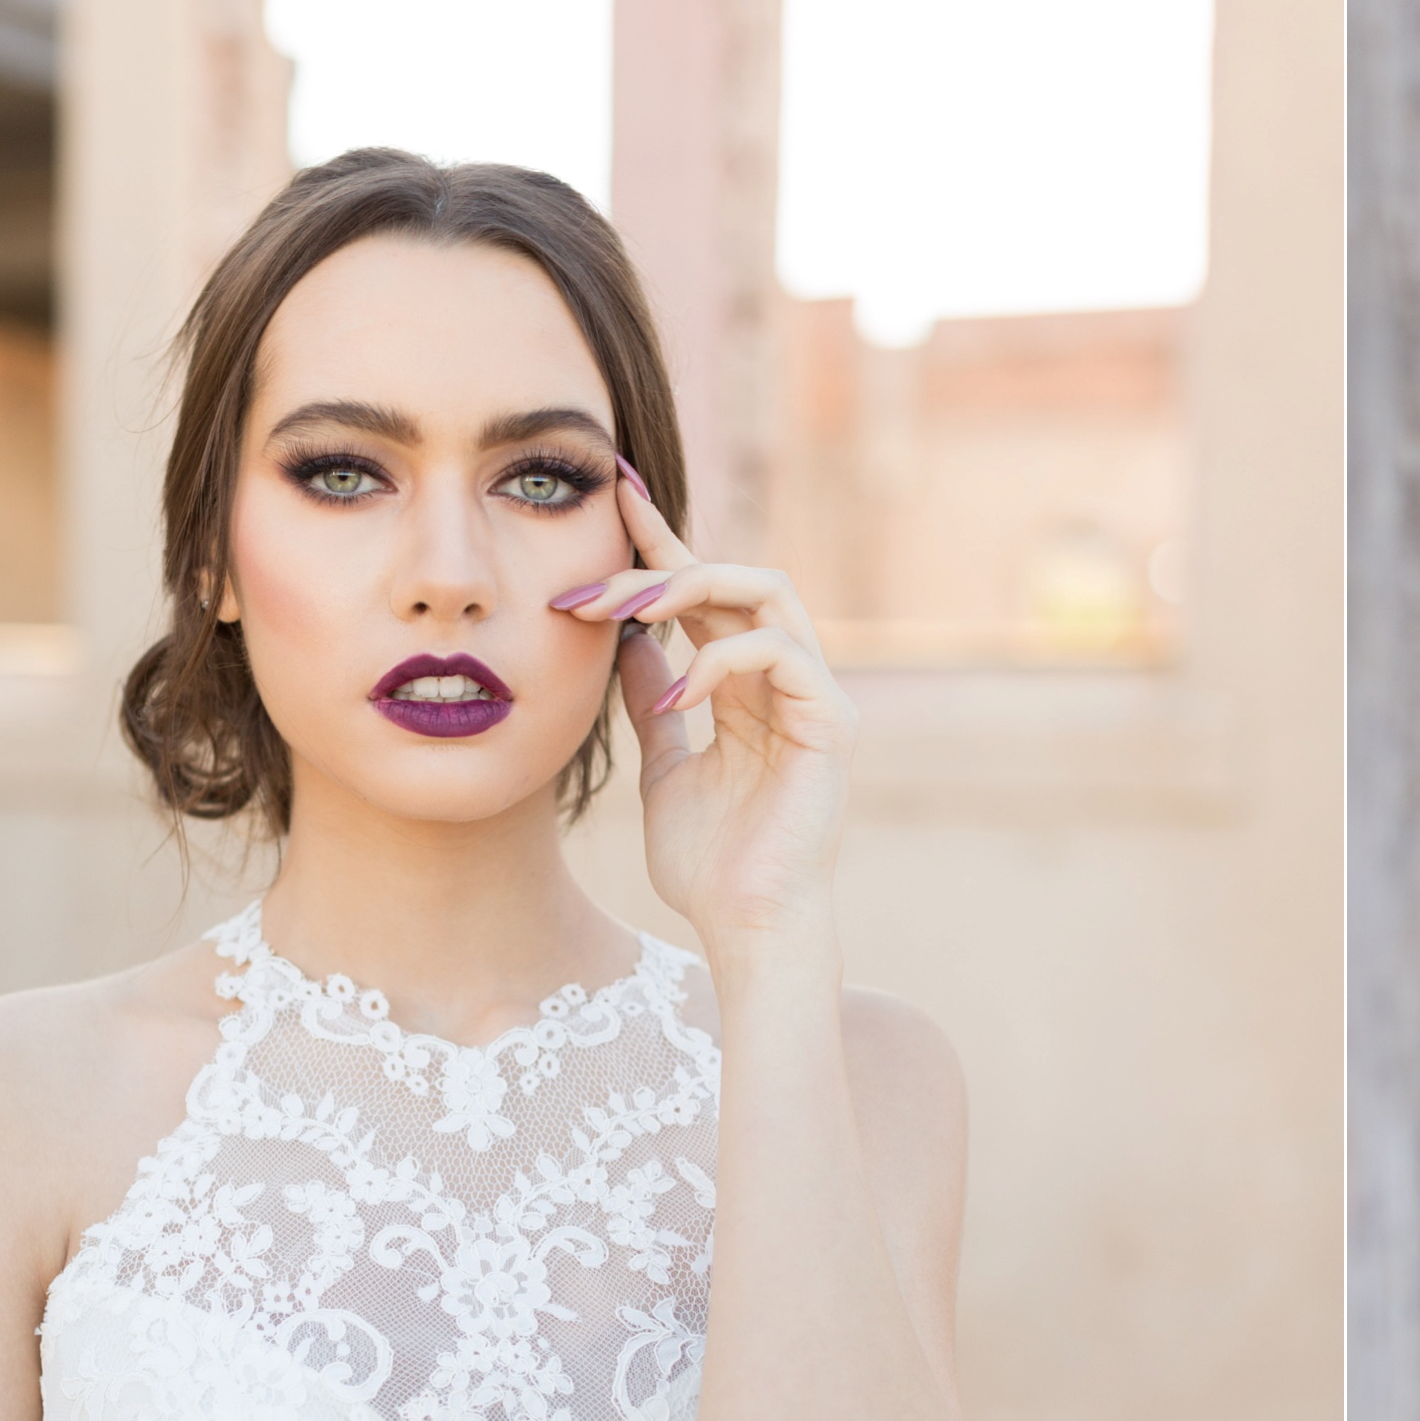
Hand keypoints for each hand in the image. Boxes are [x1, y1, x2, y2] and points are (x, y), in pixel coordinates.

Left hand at [556, 480, 852, 956]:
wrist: (747, 927)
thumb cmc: (711, 865)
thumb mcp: (663, 766)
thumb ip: (653, 702)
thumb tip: (628, 645)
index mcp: (751, 687)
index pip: (707, 593)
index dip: (660, 540)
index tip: (611, 493)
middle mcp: (790, 680)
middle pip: (733, 578)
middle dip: (656, 565)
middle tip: (588, 586)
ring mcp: (817, 697)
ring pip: (766, 590)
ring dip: (690, 590)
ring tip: (627, 614)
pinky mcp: (832, 722)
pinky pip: (779, 650)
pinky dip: (718, 660)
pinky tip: (675, 693)